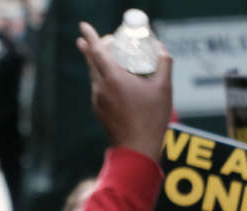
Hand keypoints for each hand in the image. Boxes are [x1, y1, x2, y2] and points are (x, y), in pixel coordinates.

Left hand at [75, 21, 172, 161]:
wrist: (136, 148)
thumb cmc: (151, 118)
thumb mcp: (164, 87)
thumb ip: (163, 63)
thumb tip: (161, 48)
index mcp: (114, 80)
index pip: (97, 52)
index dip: (90, 37)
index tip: (83, 26)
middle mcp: (101, 88)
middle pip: (93, 62)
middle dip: (95, 47)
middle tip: (106, 39)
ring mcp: (97, 100)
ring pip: (95, 75)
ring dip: (100, 62)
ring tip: (113, 55)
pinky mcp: (98, 109)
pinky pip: (98, 87)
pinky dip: (104, 77)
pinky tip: (117, 78)